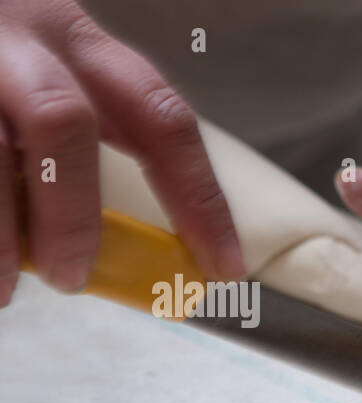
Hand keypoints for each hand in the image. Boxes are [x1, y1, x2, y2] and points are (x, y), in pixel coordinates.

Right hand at [0, 0, 243, 306]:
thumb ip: (81, 142)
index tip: (223, 268)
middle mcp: (26, 39)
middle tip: (73, 280)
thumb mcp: (49, 72)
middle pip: (63, 124)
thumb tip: (109, 247)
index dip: (201, 200)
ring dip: (2, 233)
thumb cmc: (2, 60)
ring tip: (5, 288)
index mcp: (83, 44)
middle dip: (72, 217)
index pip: (165, 120)